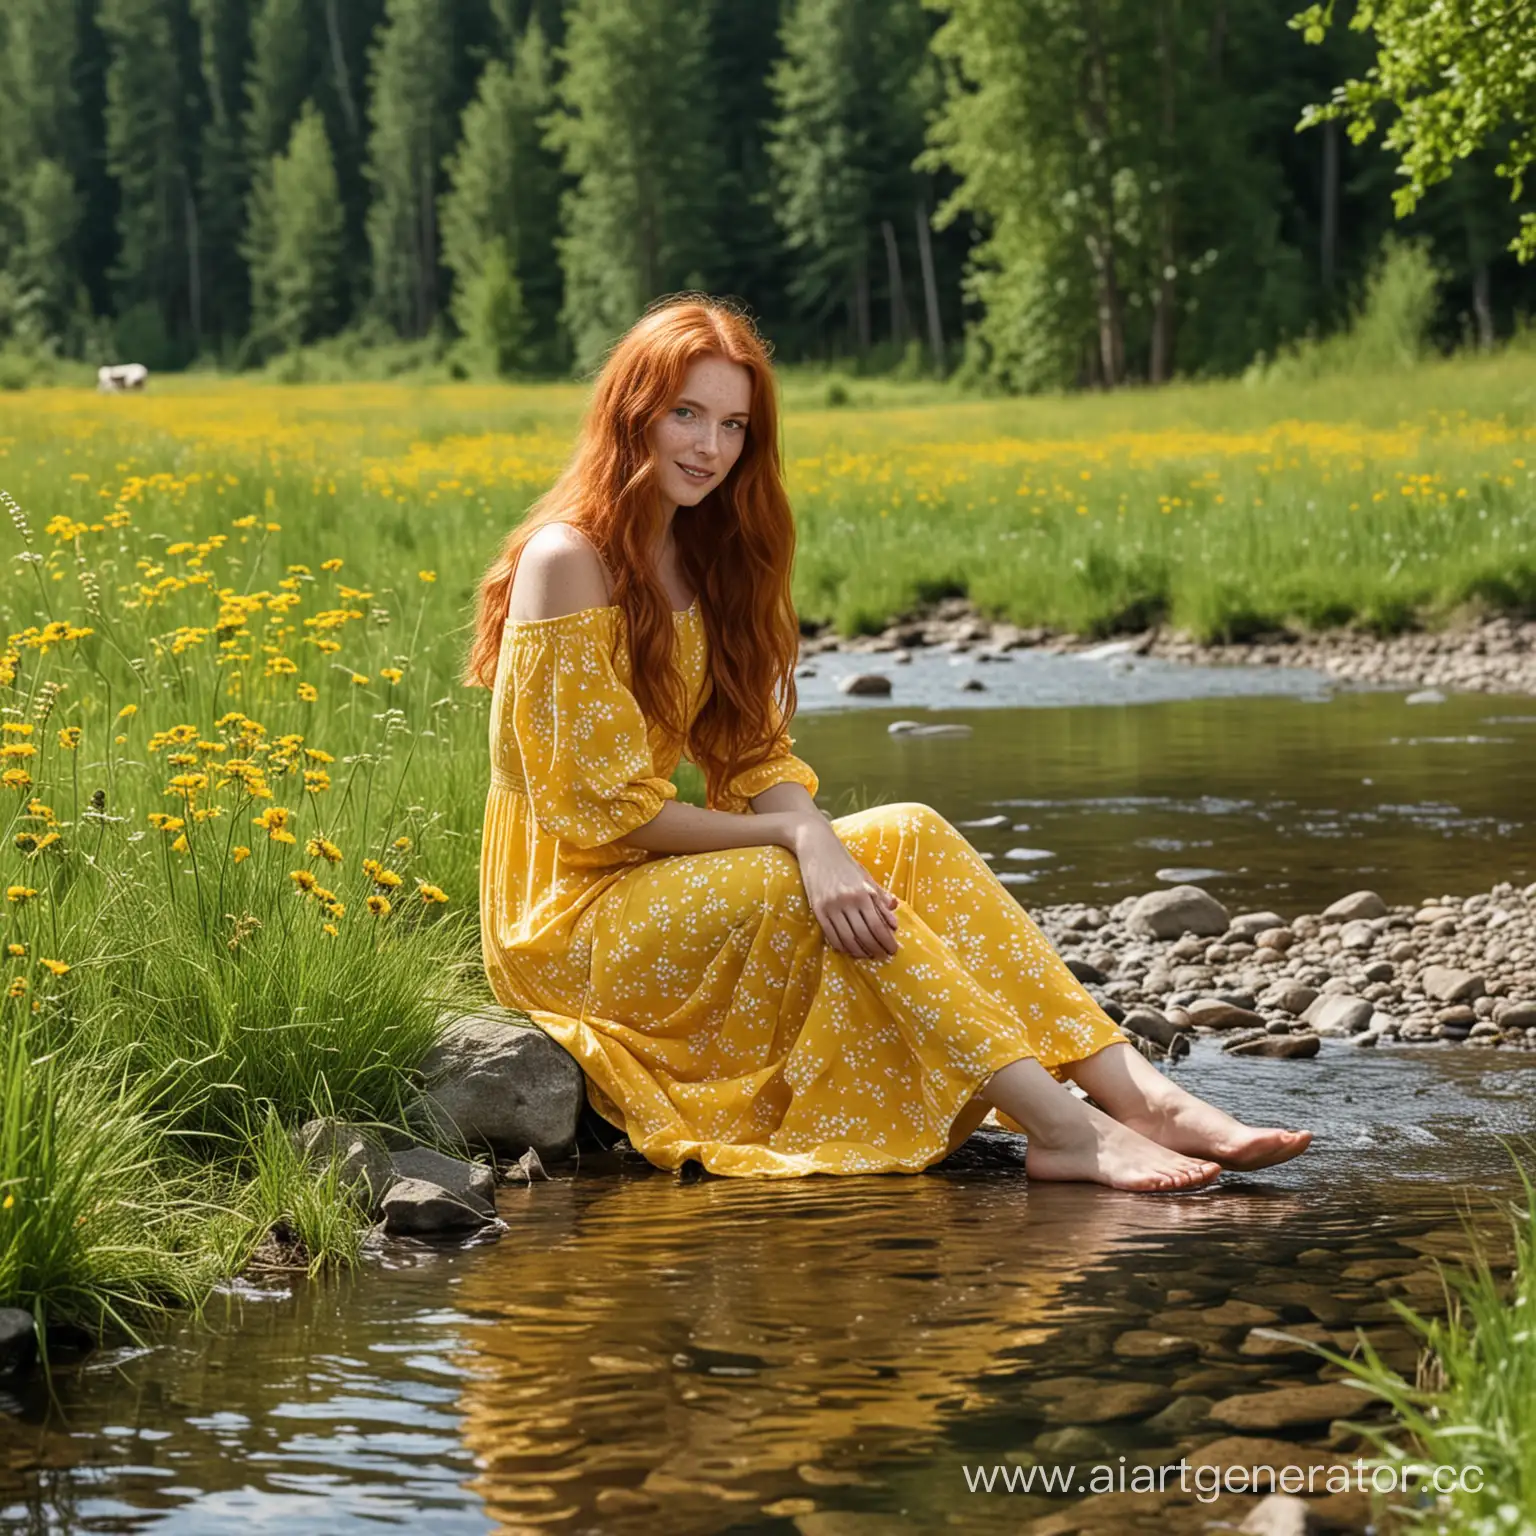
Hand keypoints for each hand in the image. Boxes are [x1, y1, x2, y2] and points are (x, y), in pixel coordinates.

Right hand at [786, 812, 899, 959]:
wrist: (817, 848)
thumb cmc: (845, 863)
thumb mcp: (866, 877)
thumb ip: (880, 898)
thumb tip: (893, 922)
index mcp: (863, 892)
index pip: (878, 925)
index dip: (887, 941)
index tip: (893, 950)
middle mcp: (848, 900)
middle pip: (865, 934)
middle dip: (876, 949)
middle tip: (883, 956)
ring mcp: (831, 905)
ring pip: (848, 938)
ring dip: (860, 951)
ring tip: (868, 955)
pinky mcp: (817, 909)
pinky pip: (831, 935)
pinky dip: (842, 946)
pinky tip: (849, 949)